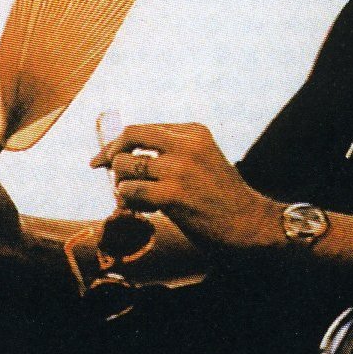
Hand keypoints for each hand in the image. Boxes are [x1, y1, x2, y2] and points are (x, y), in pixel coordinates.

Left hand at [92, 122, 284, 251]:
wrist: (249, 224)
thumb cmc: (219, 198)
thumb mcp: (200, 161)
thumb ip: (169, 153)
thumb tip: (121, 154)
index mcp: (194, 131)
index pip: (142, 129)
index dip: (117, 143)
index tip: (103, 158)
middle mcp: (187, 144)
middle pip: (130, 136)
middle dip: (111, 155)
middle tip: (106, 172)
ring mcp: (180, 168)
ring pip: (125, 166)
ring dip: (122, 186)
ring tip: (137, 199)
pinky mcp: (173, 194)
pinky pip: (130, 191)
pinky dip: (128, 201)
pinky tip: (143, 209)